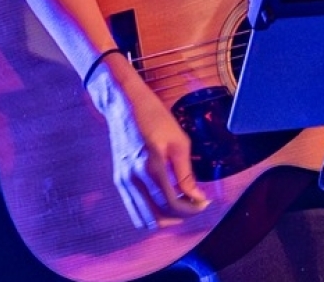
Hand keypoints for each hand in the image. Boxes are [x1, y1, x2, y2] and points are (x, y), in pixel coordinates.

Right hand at [85, 60, 211, 226]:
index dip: (191, 209)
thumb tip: (197, 196)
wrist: (122, 104)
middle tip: (195, 205)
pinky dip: (151, 212)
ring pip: (143, 217)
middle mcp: (134, 178)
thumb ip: (186, 173)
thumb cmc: (153, 117)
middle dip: (181, 216)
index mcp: (151, 167)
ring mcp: (123, 181)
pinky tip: (164, 202)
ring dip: (165, 218)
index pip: (172, 203)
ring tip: (181, 206)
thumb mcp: (178, 140)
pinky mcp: (119, 180)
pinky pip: (134, 208)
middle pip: (158, 215)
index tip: (204, 202)